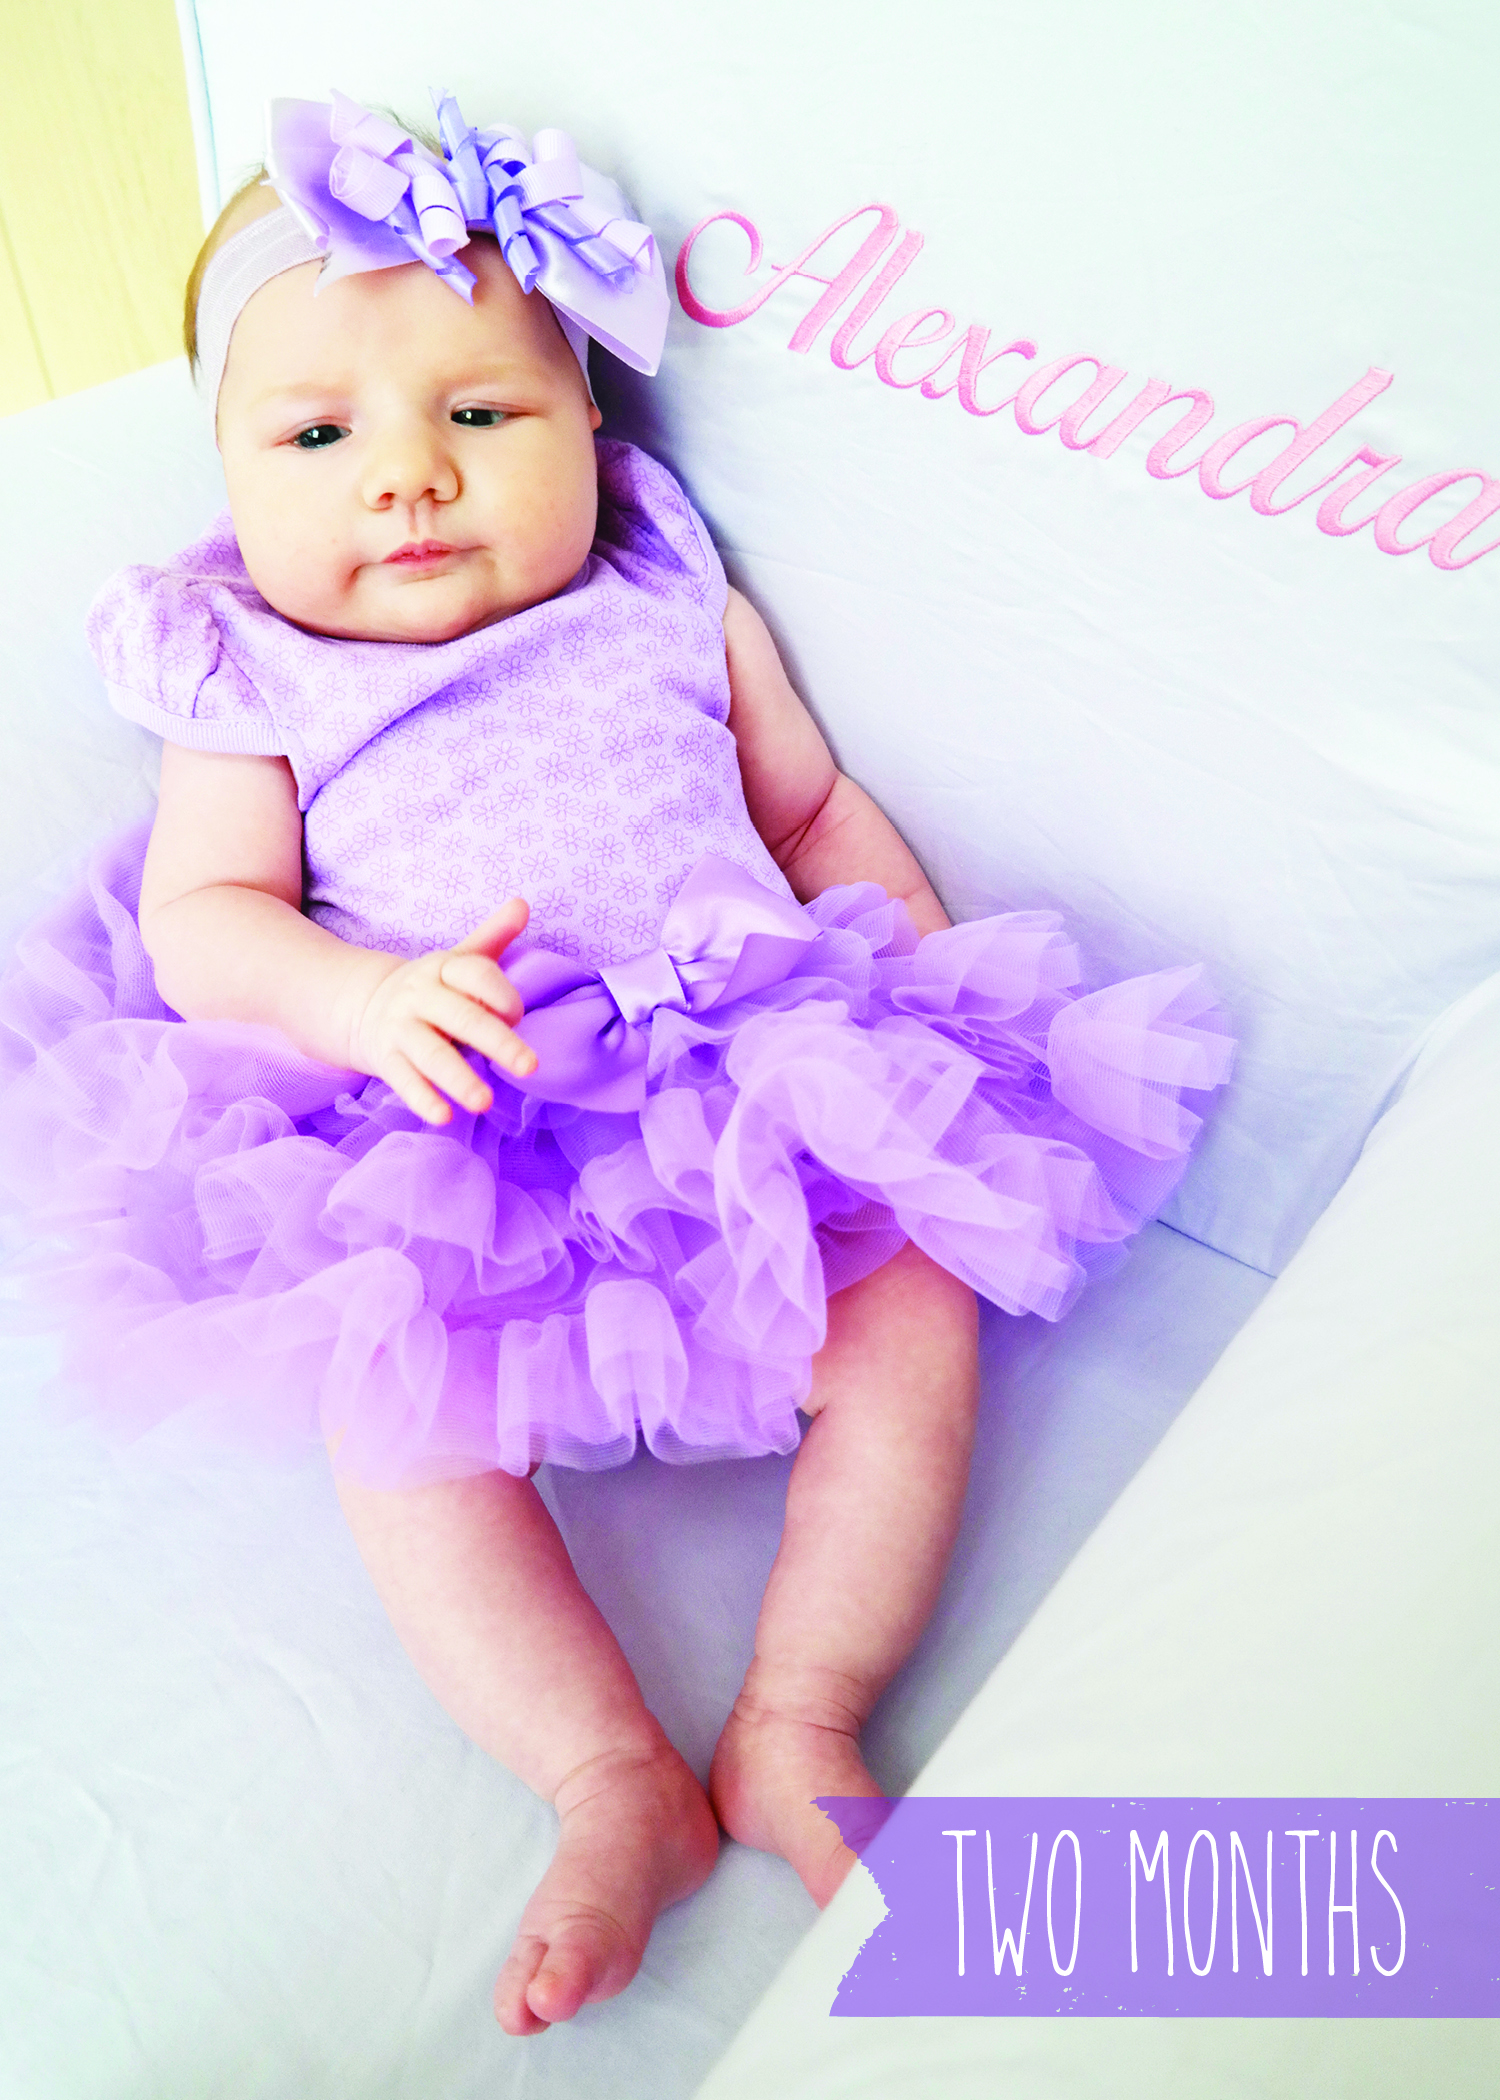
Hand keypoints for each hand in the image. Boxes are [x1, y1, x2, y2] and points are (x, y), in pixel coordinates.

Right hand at [347, 898, 538, 1125]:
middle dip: (497, 1041)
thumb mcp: (459, 961)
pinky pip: (403, 1080)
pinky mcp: (385, 1058)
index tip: (518, 1014)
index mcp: (443, 968)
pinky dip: (422, 1099)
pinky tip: (444, 1117)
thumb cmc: (431, 988)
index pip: (475, 973)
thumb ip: (493, 937)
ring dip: (458, 1078)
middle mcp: (420, 995)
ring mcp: (400, 1028)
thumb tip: (523, 903)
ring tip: (485, 1102)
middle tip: (530, 1066)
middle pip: (461, 1017)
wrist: (361, 1004)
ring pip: (431, 1054)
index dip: (501, 992)